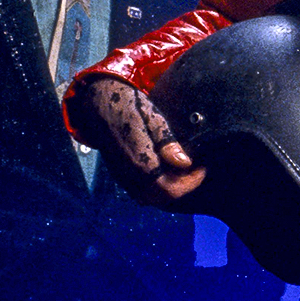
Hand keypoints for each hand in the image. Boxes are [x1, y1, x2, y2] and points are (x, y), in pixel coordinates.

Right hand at [85, 76, 206, 202]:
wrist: (97, 102)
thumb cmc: (128, 106)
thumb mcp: (153, 117)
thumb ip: (168, 142)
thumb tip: (185, 163)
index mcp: (139, 160)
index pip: (168, 189)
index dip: (189, 183)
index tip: (201, 168)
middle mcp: (128, 173)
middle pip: (160, 198)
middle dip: (181, 186)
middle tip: (193, 169)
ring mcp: (121, 175)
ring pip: (148, 197)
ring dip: (168, 188)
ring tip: (181, 168)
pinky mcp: (118, 172)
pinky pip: (139, 190)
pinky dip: (156, 186)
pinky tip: (165, 168)